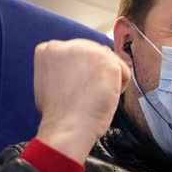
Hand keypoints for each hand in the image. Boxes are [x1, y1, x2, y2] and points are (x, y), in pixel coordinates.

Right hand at [33, 39, 129, 162]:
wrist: (67, 127)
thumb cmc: (59, 114)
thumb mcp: (48, 82)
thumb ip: (60, 68)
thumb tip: (79, 66)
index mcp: (49, 49)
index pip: (76, 53)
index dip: (81, 72)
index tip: (77, 89)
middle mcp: (67, 44)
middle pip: (94, 53)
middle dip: (96, 73)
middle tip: (88, 95)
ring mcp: (88, 50)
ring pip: (109, 61)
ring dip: (107, 80)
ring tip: (94, 97)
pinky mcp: (106, 60)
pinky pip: (123, 71)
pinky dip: (119, 87)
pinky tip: (105, 98)